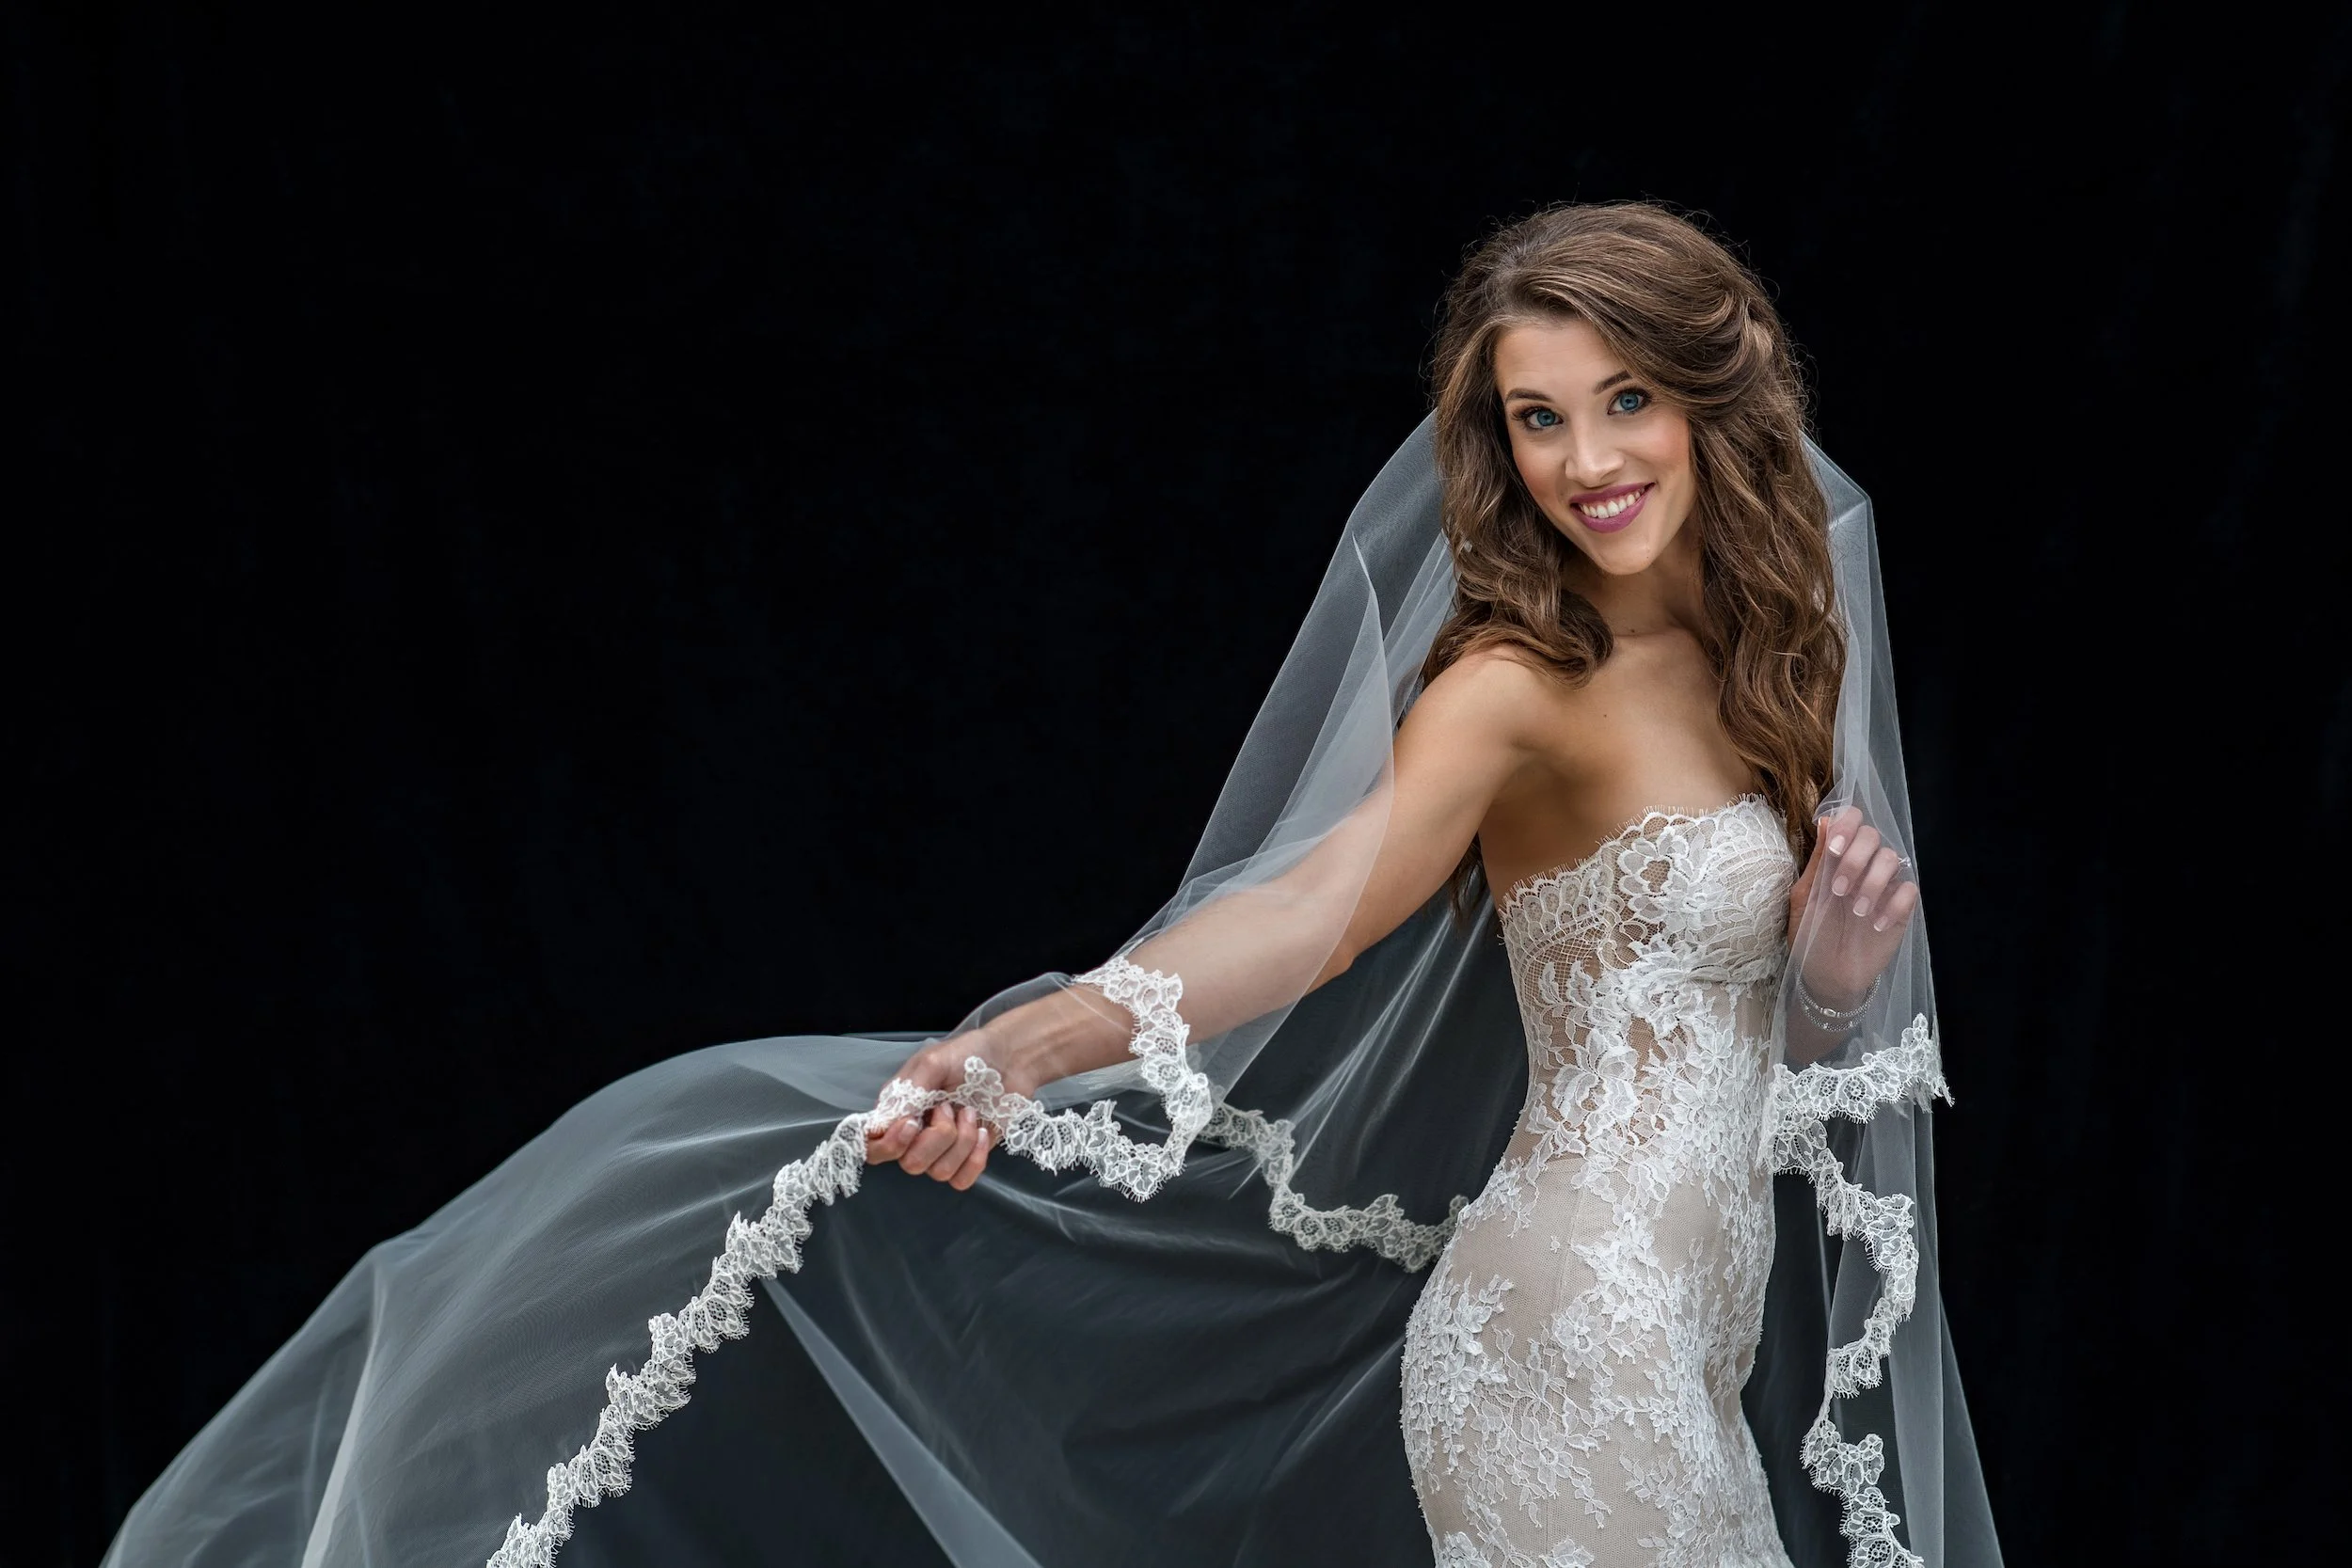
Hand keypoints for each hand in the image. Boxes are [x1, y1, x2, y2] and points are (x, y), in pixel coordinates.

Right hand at [861, 1026, 1033, 1191]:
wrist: (1009, 1060)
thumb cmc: (968, 1056)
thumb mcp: (933, 1062)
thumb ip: (910, 1090)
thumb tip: (890, 1121)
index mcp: (898, 1111)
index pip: (872, 1146)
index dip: (888, 1145)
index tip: (912, 1124)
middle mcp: (914, 1136)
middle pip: (910, 1163)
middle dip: (937, 1137)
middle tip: (950, 1107)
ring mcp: (941, 1150)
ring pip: (939, 1172)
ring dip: (961, 1141)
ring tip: (970, 1112)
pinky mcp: (967, 1159)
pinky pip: (961, 1181)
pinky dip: (974, 1160)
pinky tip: (982, 1133)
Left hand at [1786, 804, 1919, 1008]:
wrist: (1825, 975)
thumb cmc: (1810, 934)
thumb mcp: (1805, 897)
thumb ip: (1818, 861)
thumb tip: (1825, 820)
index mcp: (1838, 857)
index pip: (1852, 820)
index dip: (1847, 825)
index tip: (1833, 849)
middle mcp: (1864, 865)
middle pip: (1873, 835)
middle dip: (1854, 858)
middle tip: (1838, 890)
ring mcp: (1885, 886)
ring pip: (1893, 858)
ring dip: (1872, 882)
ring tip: (1856, 910)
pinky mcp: (1902, 908)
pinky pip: (1909, 890)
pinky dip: (1893, 904)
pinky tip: (1875, 924)